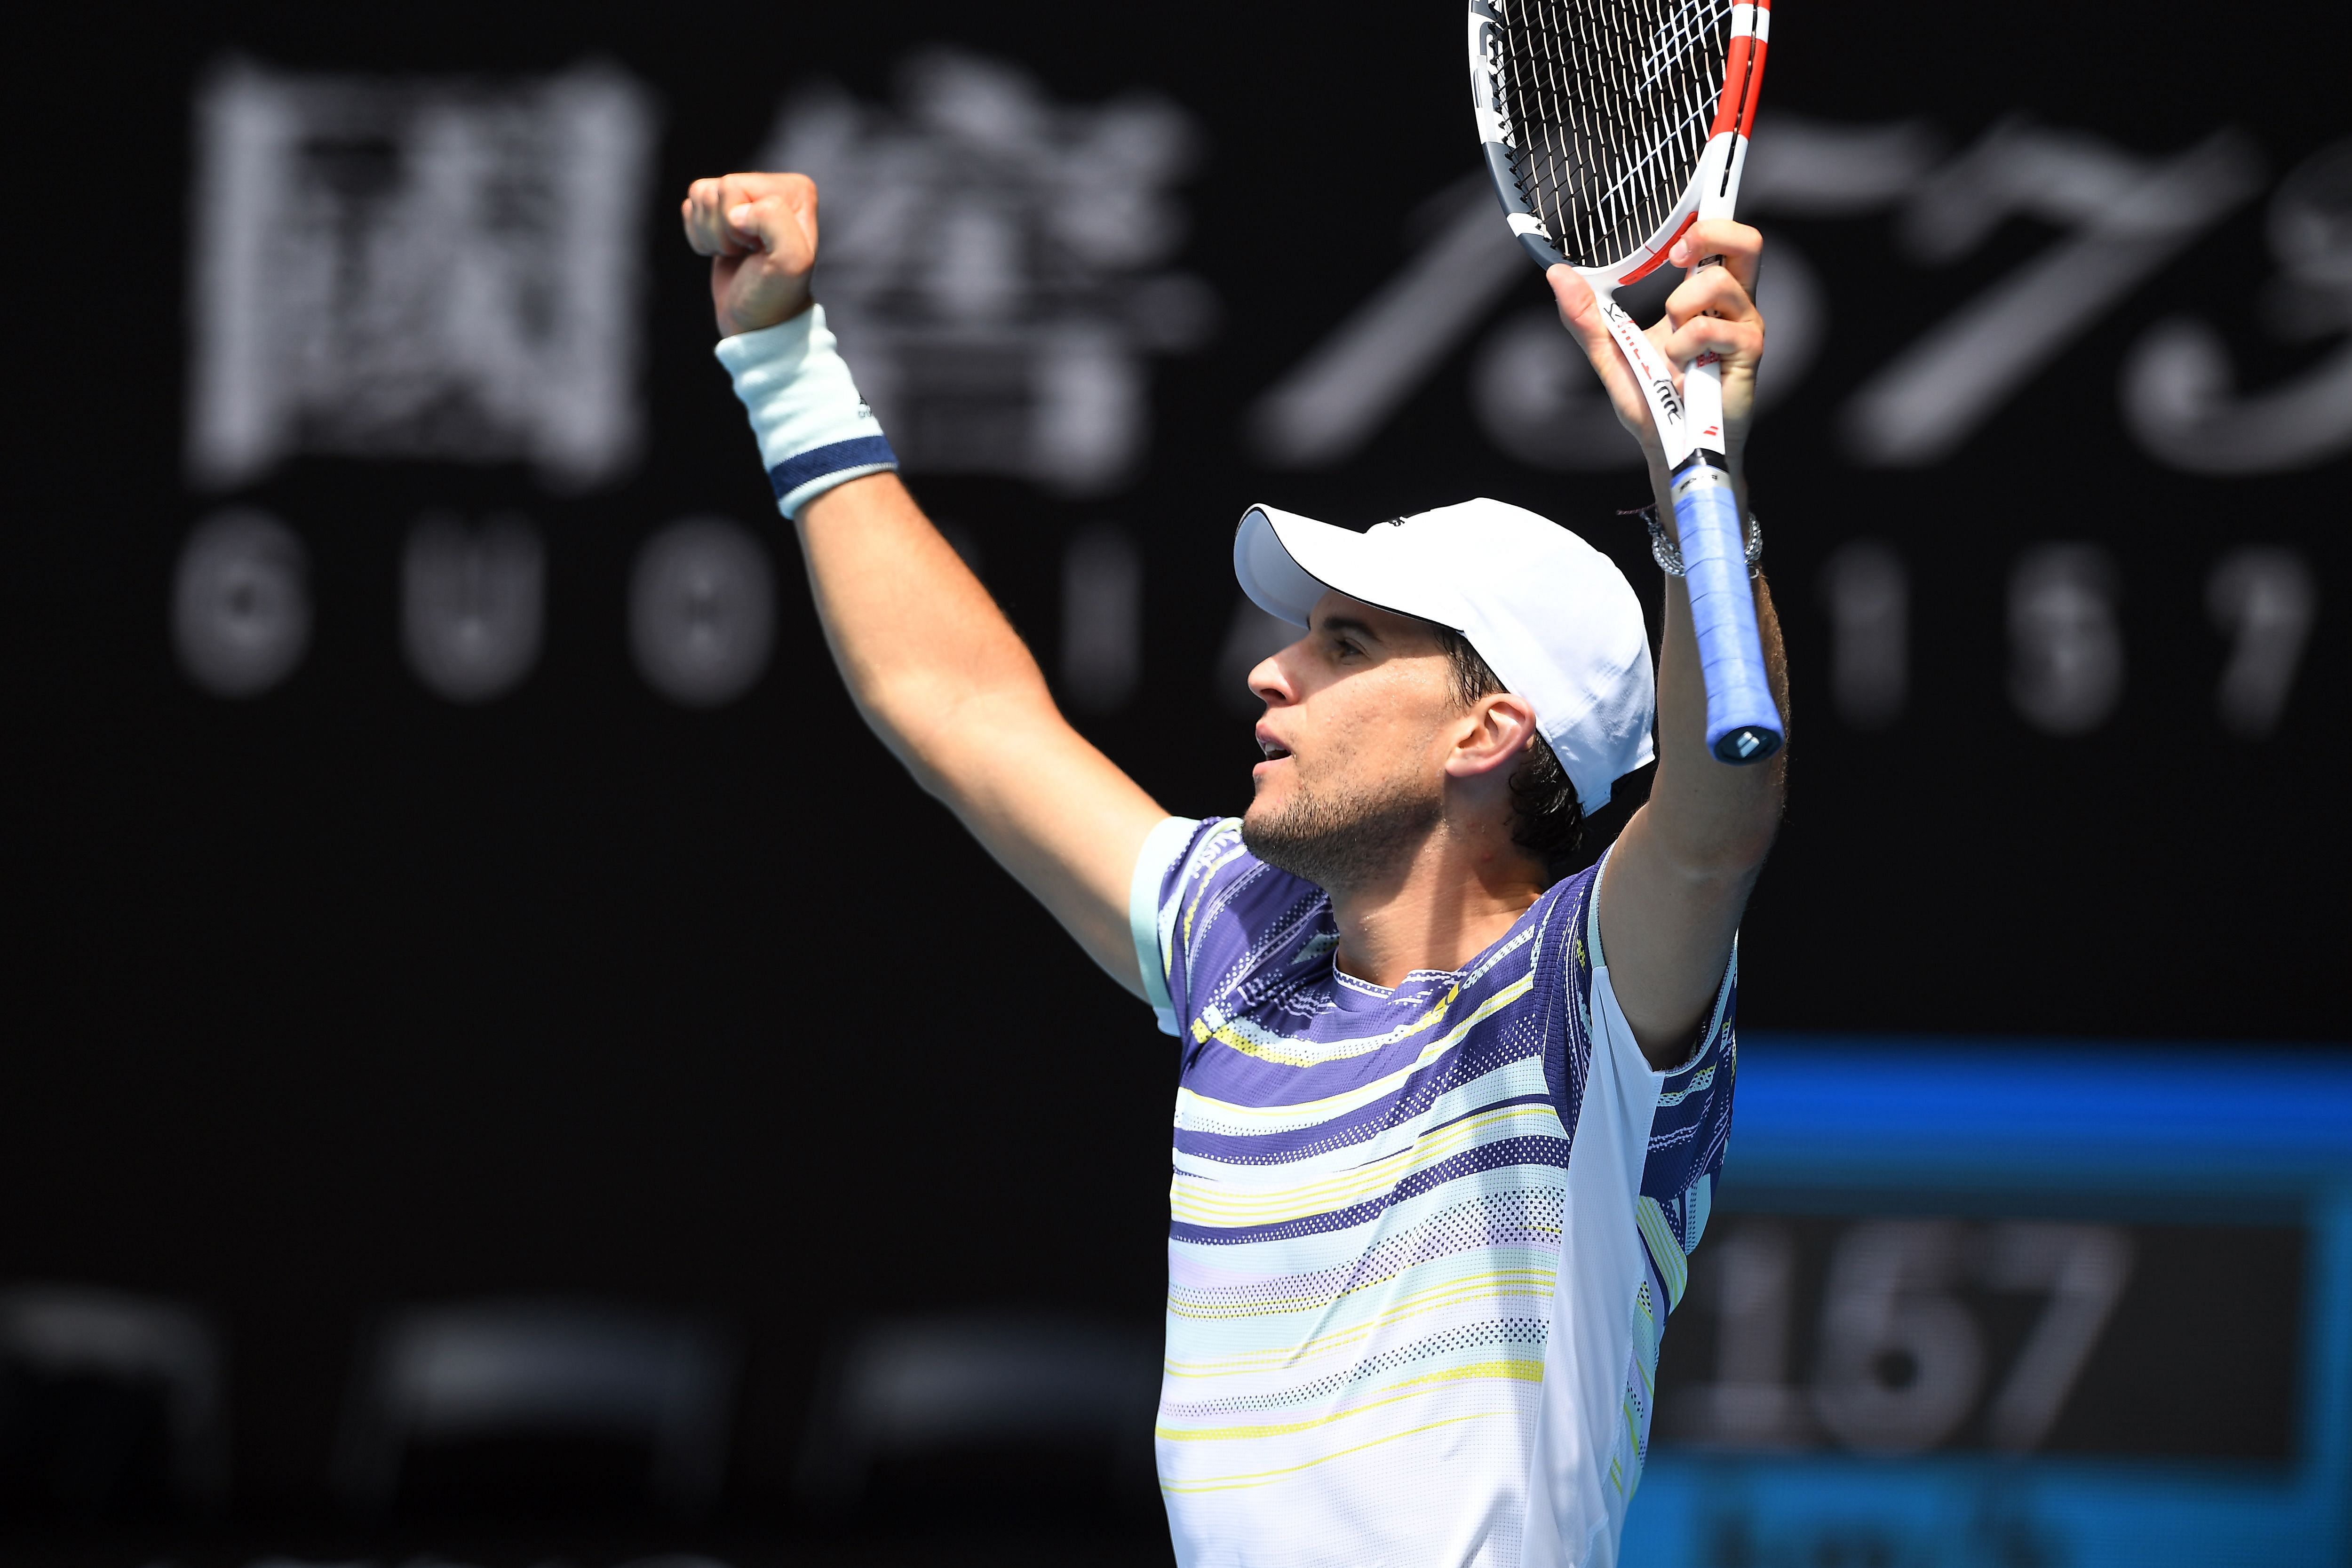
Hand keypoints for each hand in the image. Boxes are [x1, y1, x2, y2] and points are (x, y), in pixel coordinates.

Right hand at [681, 172, 819, 338]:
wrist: (757, 322)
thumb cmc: (775, 294)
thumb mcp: (791, 262)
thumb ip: (774, 221)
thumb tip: (737, 212)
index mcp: (796, 189)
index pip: (733, 185)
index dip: (737, 224)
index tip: (759, 249)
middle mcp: (772, 187)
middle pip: (715, 191)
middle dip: (723, 231)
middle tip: (747, 253)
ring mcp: (745, 196)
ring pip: (700, 196)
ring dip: (712, 236)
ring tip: (738, 254)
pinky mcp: (721, 211)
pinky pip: (690, 207)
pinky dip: (700, 237)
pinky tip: (725, 251)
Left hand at [1545, 220, 1766, 474]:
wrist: (1668, 447)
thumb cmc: (1651, 400)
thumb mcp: (1610, 352)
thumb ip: (1586, 316)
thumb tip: (1557, 274)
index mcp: (1706, 296)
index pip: (1722, 241)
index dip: (1714, 217)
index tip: (1681, 219)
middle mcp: (1733, 305)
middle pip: (1746, 241)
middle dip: (1708, 235)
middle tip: (1675, 258)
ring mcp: (1745, 326)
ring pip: (1715, 285)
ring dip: (1679, 313)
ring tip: (1672, 350)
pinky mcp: (1750, 351)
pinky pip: (1710, 329)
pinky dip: (1684, 349)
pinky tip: (1683, 371)